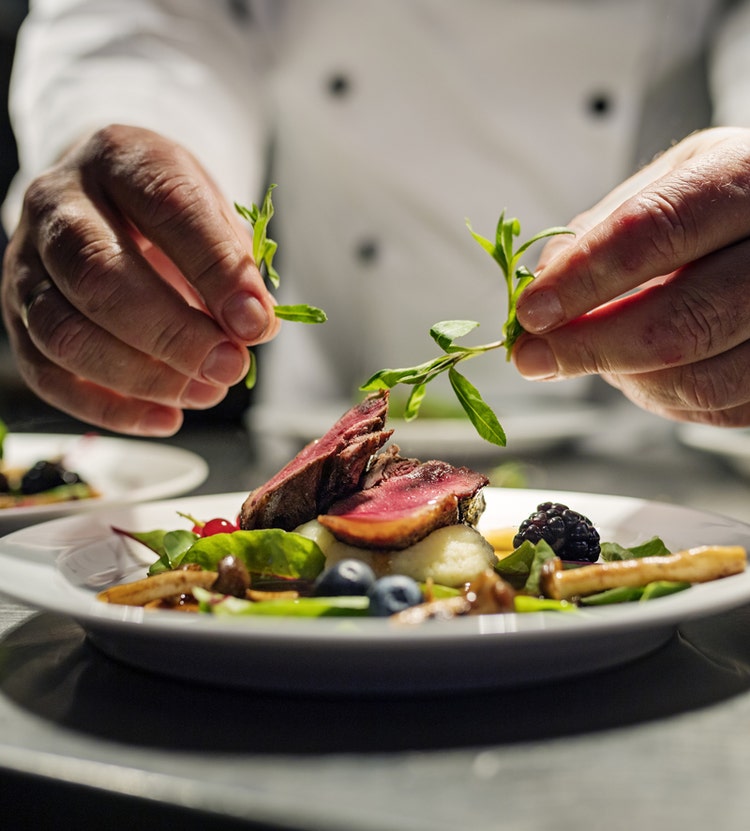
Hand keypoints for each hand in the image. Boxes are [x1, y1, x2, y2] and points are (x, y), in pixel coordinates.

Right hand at [2, 124, 279, 434]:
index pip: (165, 207)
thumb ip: (232, 262)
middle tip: (228, 366)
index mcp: (119, 159)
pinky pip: (48, 375)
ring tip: (206, 393)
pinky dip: (110, 409)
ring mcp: (26, 263)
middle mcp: (58, 204)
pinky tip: (166, 418)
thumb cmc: (167, 212)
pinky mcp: (17, 316)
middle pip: (98, 276)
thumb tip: (254, 327)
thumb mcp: (211, 212)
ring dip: (142, 377)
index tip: (256, 321)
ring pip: (64, 333)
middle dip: (172, 334)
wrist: (104, 198)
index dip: (214, 270)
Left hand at [512, 127, 749, 426]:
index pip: (656, 231)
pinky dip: (659, 398)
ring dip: (622, 379)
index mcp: (747, 178)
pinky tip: (634, 372)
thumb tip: (541, 285)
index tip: (530, 312)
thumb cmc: (726, 199)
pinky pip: (718, 407)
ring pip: (701, 378)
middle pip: (682, 320)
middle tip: (531, 358)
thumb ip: (604, 228)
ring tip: (583, 358)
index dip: (584, 279)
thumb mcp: (671, 180)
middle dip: (589, 347)